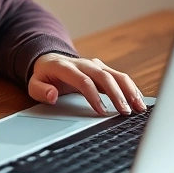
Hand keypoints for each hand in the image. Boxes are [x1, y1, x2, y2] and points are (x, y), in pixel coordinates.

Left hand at [29, 53, 146, 114]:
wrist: (50, 60)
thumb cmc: (44, 76)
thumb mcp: (34, 84)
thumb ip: (41, 90)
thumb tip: (52, 95)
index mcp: (66, 67)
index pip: (83, 80)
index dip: (93, 96)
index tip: (102, 111)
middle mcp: (84, 63)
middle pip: (104, 77)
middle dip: (117, 95)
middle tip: (125, 112)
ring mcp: (96, 65)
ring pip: (116, 75)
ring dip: (129, 91)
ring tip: (139, 107)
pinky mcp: (104, 69)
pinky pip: (120, 77)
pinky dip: (131, 88)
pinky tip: (139, 100)